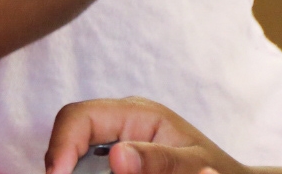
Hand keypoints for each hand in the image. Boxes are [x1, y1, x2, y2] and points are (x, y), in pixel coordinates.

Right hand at [45, 98, 248, 173]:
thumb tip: (117, 158)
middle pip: (71, 133)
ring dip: (75, 169)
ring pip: (76, 153)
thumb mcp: (195, 167)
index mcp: (137, 113)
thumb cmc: (220, 173)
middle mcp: (120, 121)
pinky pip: (89, 164)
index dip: (61, 144)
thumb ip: (159, 162)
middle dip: (64, 162)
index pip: (79, 116)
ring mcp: (116, 138)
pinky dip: (85, 172)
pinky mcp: (117, 157)